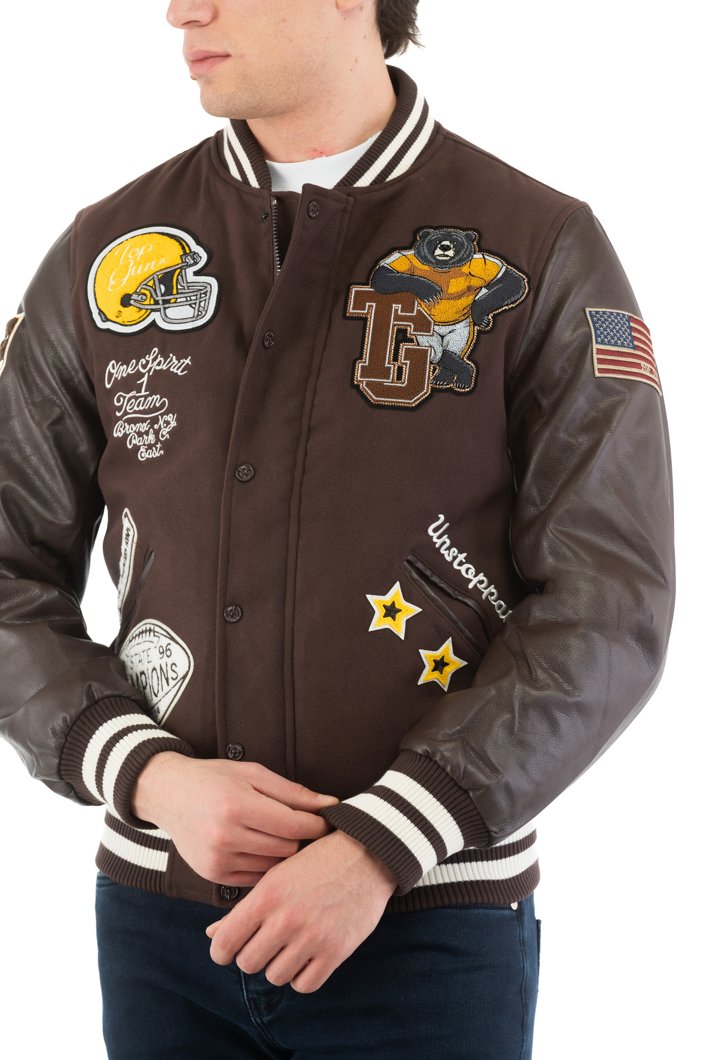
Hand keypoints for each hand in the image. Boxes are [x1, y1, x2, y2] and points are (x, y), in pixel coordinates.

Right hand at [131, 752, 338, 885]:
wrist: (169, 795)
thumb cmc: (215, 779)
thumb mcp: (254, 774)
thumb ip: (293, 792)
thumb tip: (331, 804)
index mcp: (237, 806)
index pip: (293, 826)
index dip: (317, 824)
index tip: (328, 819)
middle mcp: (225, 837)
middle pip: (286, 849)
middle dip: (301, 838)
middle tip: (307, 827)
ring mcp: (218, 860)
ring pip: (273, 867)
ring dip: (283, 854)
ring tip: (284, 837)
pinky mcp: (213, 875)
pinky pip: (255, 878)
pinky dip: (265, 865)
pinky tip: (263, 848)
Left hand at [205, 830, 397, 992]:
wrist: (367, 855)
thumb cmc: (316, 862)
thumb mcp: (276, 876)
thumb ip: (243, 908)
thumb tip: (212, 935)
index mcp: (266, 896)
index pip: (225, 943)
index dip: (221, 951)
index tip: (228, 950)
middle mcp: (286, 918)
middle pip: (248, 963)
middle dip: (253, 955)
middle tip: (265, 943)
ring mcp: (312, 937)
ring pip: (275, 976)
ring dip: (279, 965)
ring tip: (290, 946)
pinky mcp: (336, 951)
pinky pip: (305, 984)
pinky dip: (302, 975)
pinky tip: (307, 957)